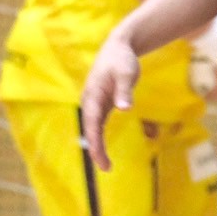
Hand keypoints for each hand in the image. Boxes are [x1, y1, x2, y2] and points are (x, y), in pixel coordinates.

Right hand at [79, 30, 140, 171]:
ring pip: (93, 129)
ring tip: (106, 166)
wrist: (118, 47)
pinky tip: (104, 151)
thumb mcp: (126, 73)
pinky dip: (100, 137)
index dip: (95, 143)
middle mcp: (90, 101)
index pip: (92, 123)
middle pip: (90, 130)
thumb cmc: (122, 60)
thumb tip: (124, 109)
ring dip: (97, 146)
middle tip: (107, 168)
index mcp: (93, 95)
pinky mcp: (102, 103)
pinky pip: (98, 124)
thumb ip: (124, 91)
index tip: (101, 158)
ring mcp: (95, 103)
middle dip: (96, 149)